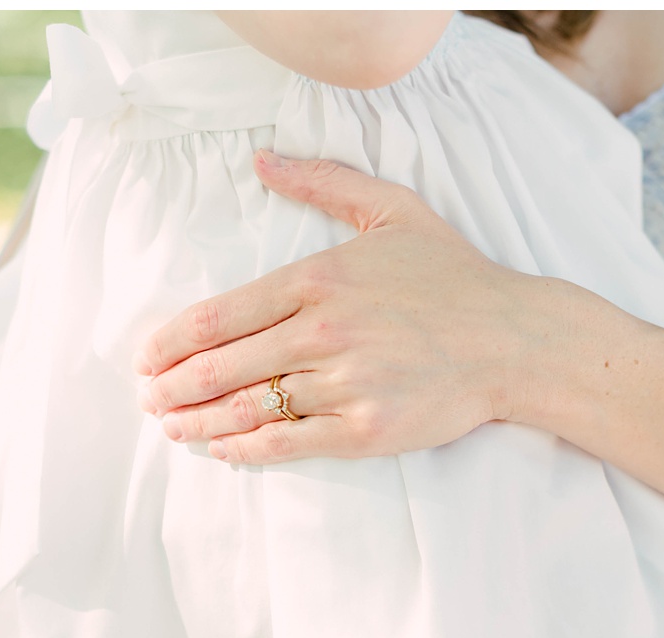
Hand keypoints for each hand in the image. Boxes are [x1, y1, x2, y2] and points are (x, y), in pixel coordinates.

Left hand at [134, 150, 557, 462]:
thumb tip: (263, 161)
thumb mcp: (393, 211)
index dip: (170, 343)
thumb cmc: (455, 277)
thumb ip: (324, 182)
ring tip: (174, 427)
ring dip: (198, 423)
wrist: (517, 340)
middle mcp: (323, 332)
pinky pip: (286, 443)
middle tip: (149, 398)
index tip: (146, 357)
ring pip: (247, 409)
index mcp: (318, 279)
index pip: (219, 317)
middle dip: (171, 387)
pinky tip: (223, 451)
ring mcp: (344, 384)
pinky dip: (244, 450)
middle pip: (220, 367)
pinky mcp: (365, 430)